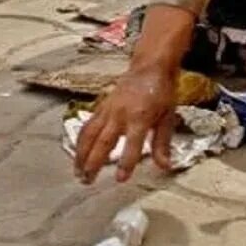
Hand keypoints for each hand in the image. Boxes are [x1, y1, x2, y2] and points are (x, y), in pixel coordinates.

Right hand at [73, 3, 194, 183]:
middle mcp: (121, 113)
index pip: (131, 145)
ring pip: (90, 134)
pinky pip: (88, 124)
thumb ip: (162, 143)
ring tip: (77, 171)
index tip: (120, 178)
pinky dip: (81, 139)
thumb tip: (165, 166)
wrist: (150, 65)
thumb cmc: (161, 90)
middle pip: (104, 141)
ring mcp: (109, 108)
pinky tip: (78, 151)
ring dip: (81, 154)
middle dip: (94, 162)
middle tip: (87, 180)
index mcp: (140, 116)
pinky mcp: (102, 105)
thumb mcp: (168, 117)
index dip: (126, 163)